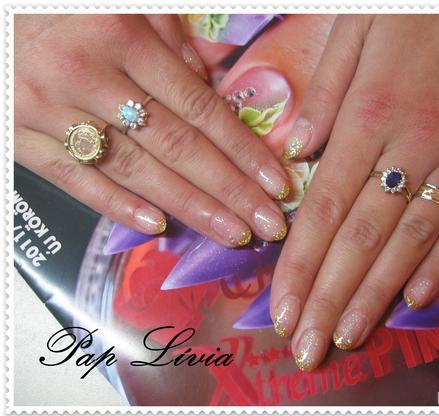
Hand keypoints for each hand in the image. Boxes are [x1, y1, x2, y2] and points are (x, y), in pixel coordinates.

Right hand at [15, 14, 289, 245]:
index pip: (199, 108)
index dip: (242, 151)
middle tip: (268, 224)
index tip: (277, 184)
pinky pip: (74, 178)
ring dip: (189, 207)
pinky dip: (117, 205)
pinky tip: (159, 226)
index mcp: (122, 36)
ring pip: (134, 170)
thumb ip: (169, 40)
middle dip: (229, 191)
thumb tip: (210, 86)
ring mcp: (49, 110)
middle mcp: (88, 76)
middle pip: (176, 147)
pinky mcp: (18, 135)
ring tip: (231, 233)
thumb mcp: (124, 3)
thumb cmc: (61, 5)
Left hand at [270, 15, 438, 369]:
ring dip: (377, 296)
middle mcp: (413, 145)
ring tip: (348, 336)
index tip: (282, 308)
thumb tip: (295, 152)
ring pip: (413, 242)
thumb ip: (325, 94)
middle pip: (363, 238)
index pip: (324, 207)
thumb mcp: (357, 29)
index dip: (300, 264)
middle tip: (307, 346)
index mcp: (369, 115)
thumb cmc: (422, 5)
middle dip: (330, 298)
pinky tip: (413, 300)